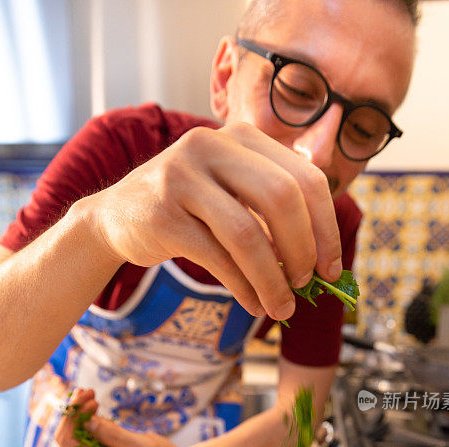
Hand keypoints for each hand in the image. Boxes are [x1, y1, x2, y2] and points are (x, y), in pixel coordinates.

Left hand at [55, 389, 195, 446]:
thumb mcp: (143, 446)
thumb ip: (113, 436)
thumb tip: (86, 422)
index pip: (69, 441)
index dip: (74, 416)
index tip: (90, 398)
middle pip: (68, 438)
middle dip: (74, 412)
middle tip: (88, 391)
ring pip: (75, 436)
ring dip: (79, 414)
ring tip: (91, 394)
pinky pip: (86, 437)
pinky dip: (88, 420)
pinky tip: (94, 406)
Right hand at [86, 122, 341, 319]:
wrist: (117, 216)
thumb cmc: (190, 210)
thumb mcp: (234, 193)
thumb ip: (276, 211)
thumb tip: (325, 261)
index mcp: (243, 137)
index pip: (306, 177)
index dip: (326, 228)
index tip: (331, 269)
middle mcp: (212, 145)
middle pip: (281, 199)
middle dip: (302, 251)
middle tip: (306, 285)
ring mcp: (182, 176)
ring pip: (247, 233)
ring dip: (272, 280)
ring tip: (282, 308)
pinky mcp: (162, 213)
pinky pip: (216, 257)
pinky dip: (243, 287)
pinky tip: (253, 303)